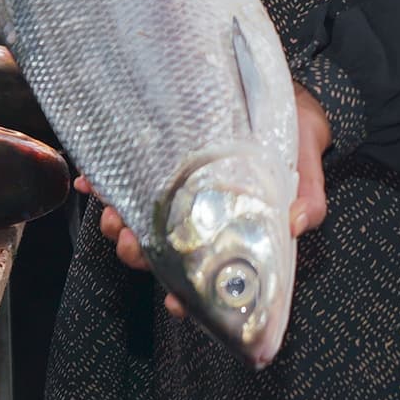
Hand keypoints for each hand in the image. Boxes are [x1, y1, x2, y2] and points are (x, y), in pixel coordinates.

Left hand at [110, 88, 332, 302]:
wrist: (282, 96)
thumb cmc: (293, 137)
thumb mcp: (305, 165)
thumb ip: (307, 198)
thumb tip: (294, 223)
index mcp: (231, 229)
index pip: (206, 276)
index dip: (188, 297)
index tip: (175, 303)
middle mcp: (200, 218)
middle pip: (161, 253)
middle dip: (138, 252)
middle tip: (131, 238)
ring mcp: (176, 193)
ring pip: (136, 223)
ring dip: (116, 223)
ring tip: (111, 208)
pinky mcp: (159, 164)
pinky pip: (123, 181)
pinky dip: (103, 185)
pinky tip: (92, 181)